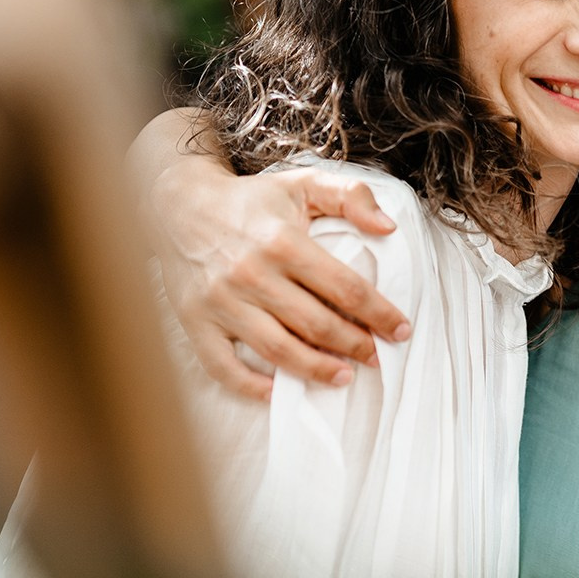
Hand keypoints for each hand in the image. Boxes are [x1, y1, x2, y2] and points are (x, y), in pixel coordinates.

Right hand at [148, 156, 409, 399]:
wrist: (178, 204)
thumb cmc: (252, 200)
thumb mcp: (303, 184)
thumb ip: (352, 197)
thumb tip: (389, 227)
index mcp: (282, 241)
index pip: (344, 287)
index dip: (379, 313)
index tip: (400, 330)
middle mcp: (251, 273)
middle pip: (316, 323)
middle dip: (354, 345)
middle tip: (375, 356)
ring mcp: (221, 302)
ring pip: (277, 350)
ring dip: (317, 370)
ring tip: (344, 377)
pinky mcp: (195, 322)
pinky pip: (223, 366)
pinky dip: (251, 387)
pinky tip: (279, 393)